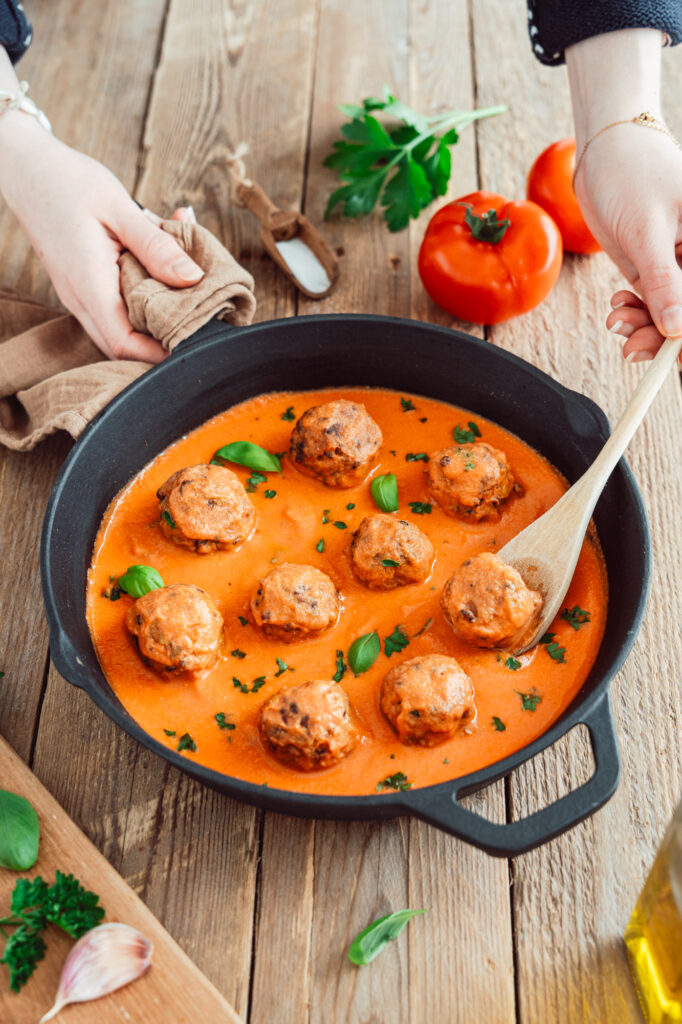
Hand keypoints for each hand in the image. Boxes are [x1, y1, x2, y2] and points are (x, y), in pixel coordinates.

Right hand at [0, 116, 203, 361]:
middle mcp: (81, 299)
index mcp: (89, 284)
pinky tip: (163, 268)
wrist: (27, 170)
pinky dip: (144, 297)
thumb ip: (156, 245)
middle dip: (161, 342)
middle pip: (124, 347)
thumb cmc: (67, 182)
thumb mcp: (119, 208)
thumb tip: (193, 278)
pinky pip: (116, 307)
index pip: (124, 344)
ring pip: (121, 328)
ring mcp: (80, 296)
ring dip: (155, 318)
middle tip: (199, 323)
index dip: (159, 354)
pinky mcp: (84, 287)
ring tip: (187, 291)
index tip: (193, 343)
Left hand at [575, 129, 681, 363]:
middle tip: (632, 350)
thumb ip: (664, 282)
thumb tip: (677, 329)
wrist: (604, 151)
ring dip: (645, 327)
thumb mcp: (647, 231)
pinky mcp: (658, 268)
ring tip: (616, 323)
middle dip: (665, 337)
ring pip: (672, 313)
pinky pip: (654, 303)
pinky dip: (636, 313)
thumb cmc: (631, 174)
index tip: (674, 358)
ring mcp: (680, 264)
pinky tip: (617, 310)